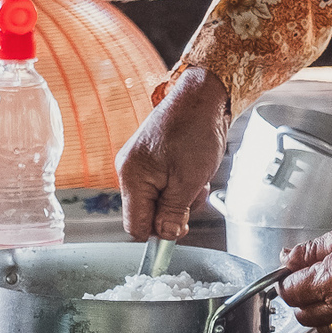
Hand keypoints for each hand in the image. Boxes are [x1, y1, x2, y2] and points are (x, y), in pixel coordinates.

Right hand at [116, 67, 228, 241]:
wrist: (203, 95)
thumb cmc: (195, 130)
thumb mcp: (188, 181)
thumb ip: (173, 213)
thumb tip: (166, 236)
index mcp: (131, 177)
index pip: (135, 226)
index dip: (158, 234)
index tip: (180, 230)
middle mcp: (128, 170)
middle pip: (147, 213)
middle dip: (174, 211)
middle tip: (195, 194)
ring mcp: (139, 163)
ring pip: (158, 199)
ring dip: (181, 196)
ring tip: (197, 177)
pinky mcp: (150, 157)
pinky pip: (163, 183)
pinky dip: (180, 182)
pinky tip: (193, 169)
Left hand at [278, 195, 331, 332]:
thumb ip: (310, 250)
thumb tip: (288, 257)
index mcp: (330, 280)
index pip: (290, 292)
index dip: (285, 281)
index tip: (289, 273)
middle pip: (303, 314)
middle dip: (299, 298)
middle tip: (305, 280)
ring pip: (322, 327)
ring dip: (317, 312)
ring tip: (325, 290)